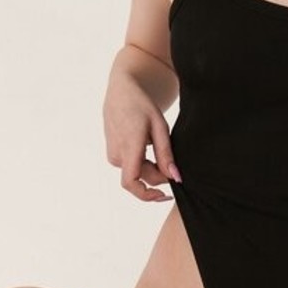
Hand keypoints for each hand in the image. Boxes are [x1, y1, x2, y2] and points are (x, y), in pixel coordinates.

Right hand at [103, 73, 181, 202]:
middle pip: (141, 177)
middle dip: (158, 175)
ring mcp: (112, 155)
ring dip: (150, 167)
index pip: (131, 183)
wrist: (121, 92)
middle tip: (172, 161)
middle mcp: (116, 154)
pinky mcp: (112, 154)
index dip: (147, 195)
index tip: (165, 195)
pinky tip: (148, 146)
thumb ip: (166, 154)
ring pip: (136, 172)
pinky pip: (131, 166)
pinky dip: (143, 163)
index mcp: (129, 146)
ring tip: (157, 145)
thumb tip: (175, 178)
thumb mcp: (160, 127)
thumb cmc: (141, 106)